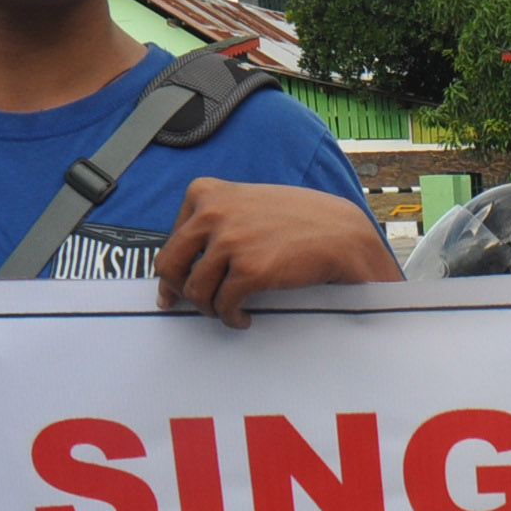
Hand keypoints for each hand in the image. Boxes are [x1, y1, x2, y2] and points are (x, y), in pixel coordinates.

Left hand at [155, 180, 400, 326]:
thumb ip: (212, 225)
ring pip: (194, 290)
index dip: (175, 270)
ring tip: (228, 310)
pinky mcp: (249, 270)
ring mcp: (230, 241)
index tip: (179, 286)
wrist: (340, 232)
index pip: (170, 240)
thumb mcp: (245, 204)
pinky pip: (223, 305)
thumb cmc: (297, 219)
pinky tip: (244, 317)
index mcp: (205, 192)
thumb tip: (179, 270)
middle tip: (200, 303)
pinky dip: (231, 318)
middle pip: (170, 265)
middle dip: (180, 291)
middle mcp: (212, 212)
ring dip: (209, 308)